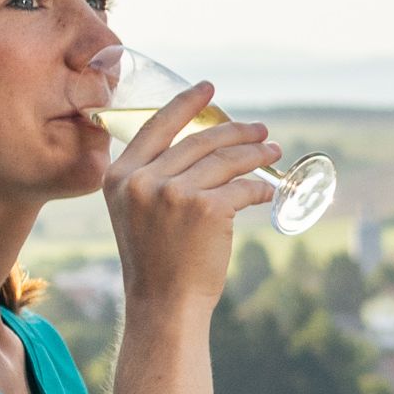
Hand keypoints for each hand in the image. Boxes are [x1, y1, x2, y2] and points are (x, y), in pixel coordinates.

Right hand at [104, 82, 278, 316]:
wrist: (164, 305)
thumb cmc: (157, 264)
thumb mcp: (137, 213)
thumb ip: (154, 178)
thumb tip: (201, 148)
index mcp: (119, 177)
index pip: (156, 126)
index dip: (185, 104)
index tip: (208, 88)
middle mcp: (143, 180)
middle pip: (198, 140)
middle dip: (235, 132)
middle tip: (260, 130)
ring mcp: (174, 192)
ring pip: (225, 160)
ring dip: (255, 154)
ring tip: (273, 151)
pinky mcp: (206, 208)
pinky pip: (242, 187)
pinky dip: (260, 187)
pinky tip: (269, 190)